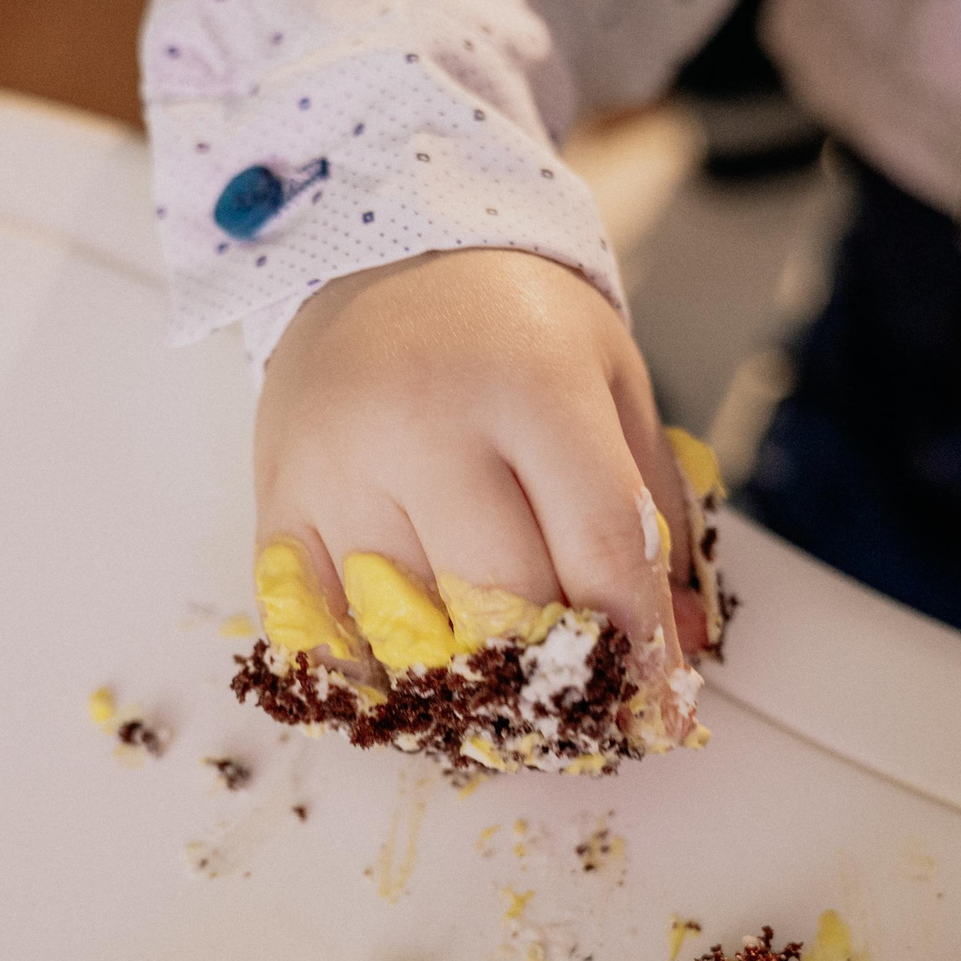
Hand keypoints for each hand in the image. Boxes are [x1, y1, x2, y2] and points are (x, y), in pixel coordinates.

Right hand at [254, 248, 707, 741]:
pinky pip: (320, 634)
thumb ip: (654, 511)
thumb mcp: (611, 381)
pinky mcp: (279, 500)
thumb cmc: (509, 323)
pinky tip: (417, 686)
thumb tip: (682, 644)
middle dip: (556, 679)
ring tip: (508, 707)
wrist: (377, 249)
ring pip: (410, 636)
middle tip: (584, 712)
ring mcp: (339, 467)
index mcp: (530, 383)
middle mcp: (425, 424)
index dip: (638, 645)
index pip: (599, 546)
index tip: (657, 707)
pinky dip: (373, 681)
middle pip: (503, 603)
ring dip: (469, 693)